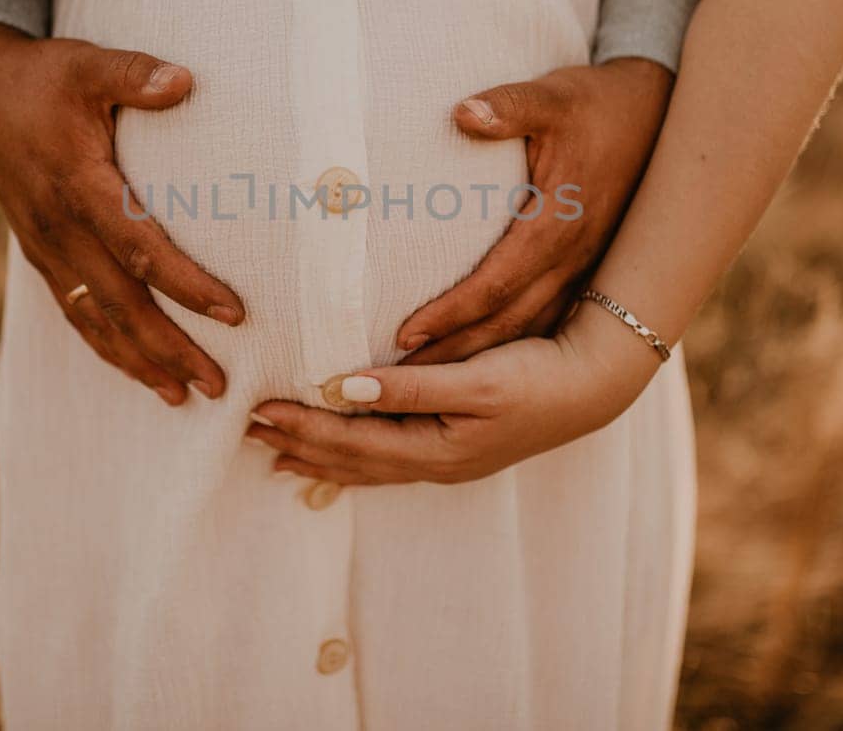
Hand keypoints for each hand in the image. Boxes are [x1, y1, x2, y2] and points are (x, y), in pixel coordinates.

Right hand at [0, 23, 243, 406]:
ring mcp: (46, 248)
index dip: (186, 284)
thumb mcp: (87, 64)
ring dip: (139, 362)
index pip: (140, 247)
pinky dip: (106, 347)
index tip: (234, 313)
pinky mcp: (40, 255)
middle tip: (220, 385)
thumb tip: (186, 80)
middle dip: (171, 349)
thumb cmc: (45, 77)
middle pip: (121, 304)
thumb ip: (135, 74)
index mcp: (78, 186)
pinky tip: (137, 371)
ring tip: (183, 397)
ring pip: (94, 320)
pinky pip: (74, 312)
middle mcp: (59, 229)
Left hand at [244, 304, 661, 484]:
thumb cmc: (538, 377)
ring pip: (367, 466)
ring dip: (321, 459)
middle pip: (350, 460)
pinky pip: (389, 460)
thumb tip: (342, 386)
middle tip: (248, 429)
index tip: (258, 409)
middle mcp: (434, 463)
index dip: (302, 426)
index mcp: (433, 449)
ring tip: (278, 454)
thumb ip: (407, 386)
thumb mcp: (473, 379)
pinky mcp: (456, 447)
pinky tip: (343, 455)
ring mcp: (446, 460)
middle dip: (299, 445)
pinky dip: (355, 458)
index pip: (349, 441)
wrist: (594, 385)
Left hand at [395, 57, 673, 363]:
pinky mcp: (589, 270)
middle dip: (454, 355)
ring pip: (529, 330)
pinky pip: (548, 320)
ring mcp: (585, 269)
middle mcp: (572, 259)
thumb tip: (462, 113)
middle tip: (401, 383)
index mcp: (556, 225)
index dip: (450, 313)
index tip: (406, 335)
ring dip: (482, 361)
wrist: (659, 113)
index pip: (494, 283)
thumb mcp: (553, 97)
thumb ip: (508, 107)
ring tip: (431, 386)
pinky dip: (512, 347)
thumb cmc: (597, 105)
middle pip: (507, 324)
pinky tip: (484, 364)